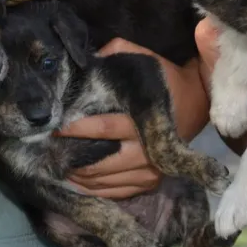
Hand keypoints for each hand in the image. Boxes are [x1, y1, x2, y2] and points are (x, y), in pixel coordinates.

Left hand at [60, 37, 208, 198]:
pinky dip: (93, 189)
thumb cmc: (165, 80)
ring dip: (77, 176)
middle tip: (48, 150)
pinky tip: (75, 180)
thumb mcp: (145, 59)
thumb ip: (116, 53)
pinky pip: (116, 193)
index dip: (75, 129)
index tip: (54, 127)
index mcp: (143, 121)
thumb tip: (85, 59)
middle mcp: (146, 152)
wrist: (198, 102)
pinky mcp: (151, 183)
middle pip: (100, 162)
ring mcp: (150, 171)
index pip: (103, 129)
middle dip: (71, 157)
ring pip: (104, 182)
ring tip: (56, 165)